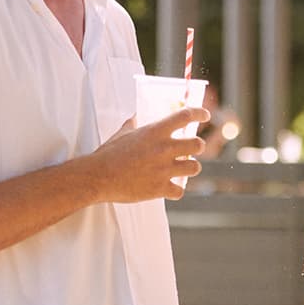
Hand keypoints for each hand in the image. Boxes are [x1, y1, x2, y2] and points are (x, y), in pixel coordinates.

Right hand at [89, 108, 208, 202]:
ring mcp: (164, 169)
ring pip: (195, 167)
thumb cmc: (108, 152)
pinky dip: (176, 189)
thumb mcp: (122, 133)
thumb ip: (133, 124)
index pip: (185, 116)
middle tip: (191, 148)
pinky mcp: (160, 188)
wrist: (98, 176)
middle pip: (198, 144)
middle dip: (197, 146)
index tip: (205, 116)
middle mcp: (164, 149)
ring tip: (182, 168)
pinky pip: (180, 190)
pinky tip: (169, 188)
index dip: (199, 113)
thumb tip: (135, 117)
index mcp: (155, 131)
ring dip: (190, 167)